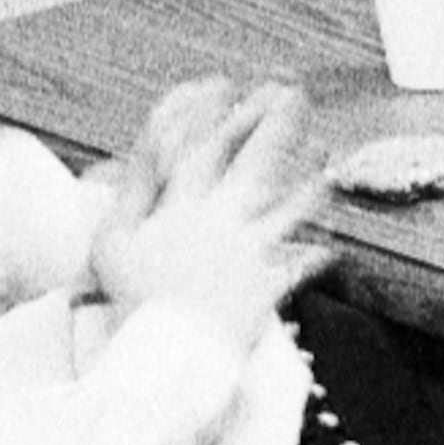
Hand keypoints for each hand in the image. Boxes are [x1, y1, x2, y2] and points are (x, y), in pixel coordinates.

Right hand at [90, 80, 327, 347]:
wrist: (164, 360)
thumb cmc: (132, 302)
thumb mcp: (112, 242)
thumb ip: (130, 193)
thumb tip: (145, 152)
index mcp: (179, 208)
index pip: (201, 143)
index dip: (214, 109)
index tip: (225, 84)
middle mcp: (220, 221)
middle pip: (255, 160)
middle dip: (275, 121)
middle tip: (292, 93)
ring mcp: (249, 252)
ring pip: (289, 203)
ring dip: (310, 175)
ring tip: (325, 154)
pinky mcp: (267, 287)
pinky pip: (298, 267)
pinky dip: (315, 255)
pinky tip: (330, 244)